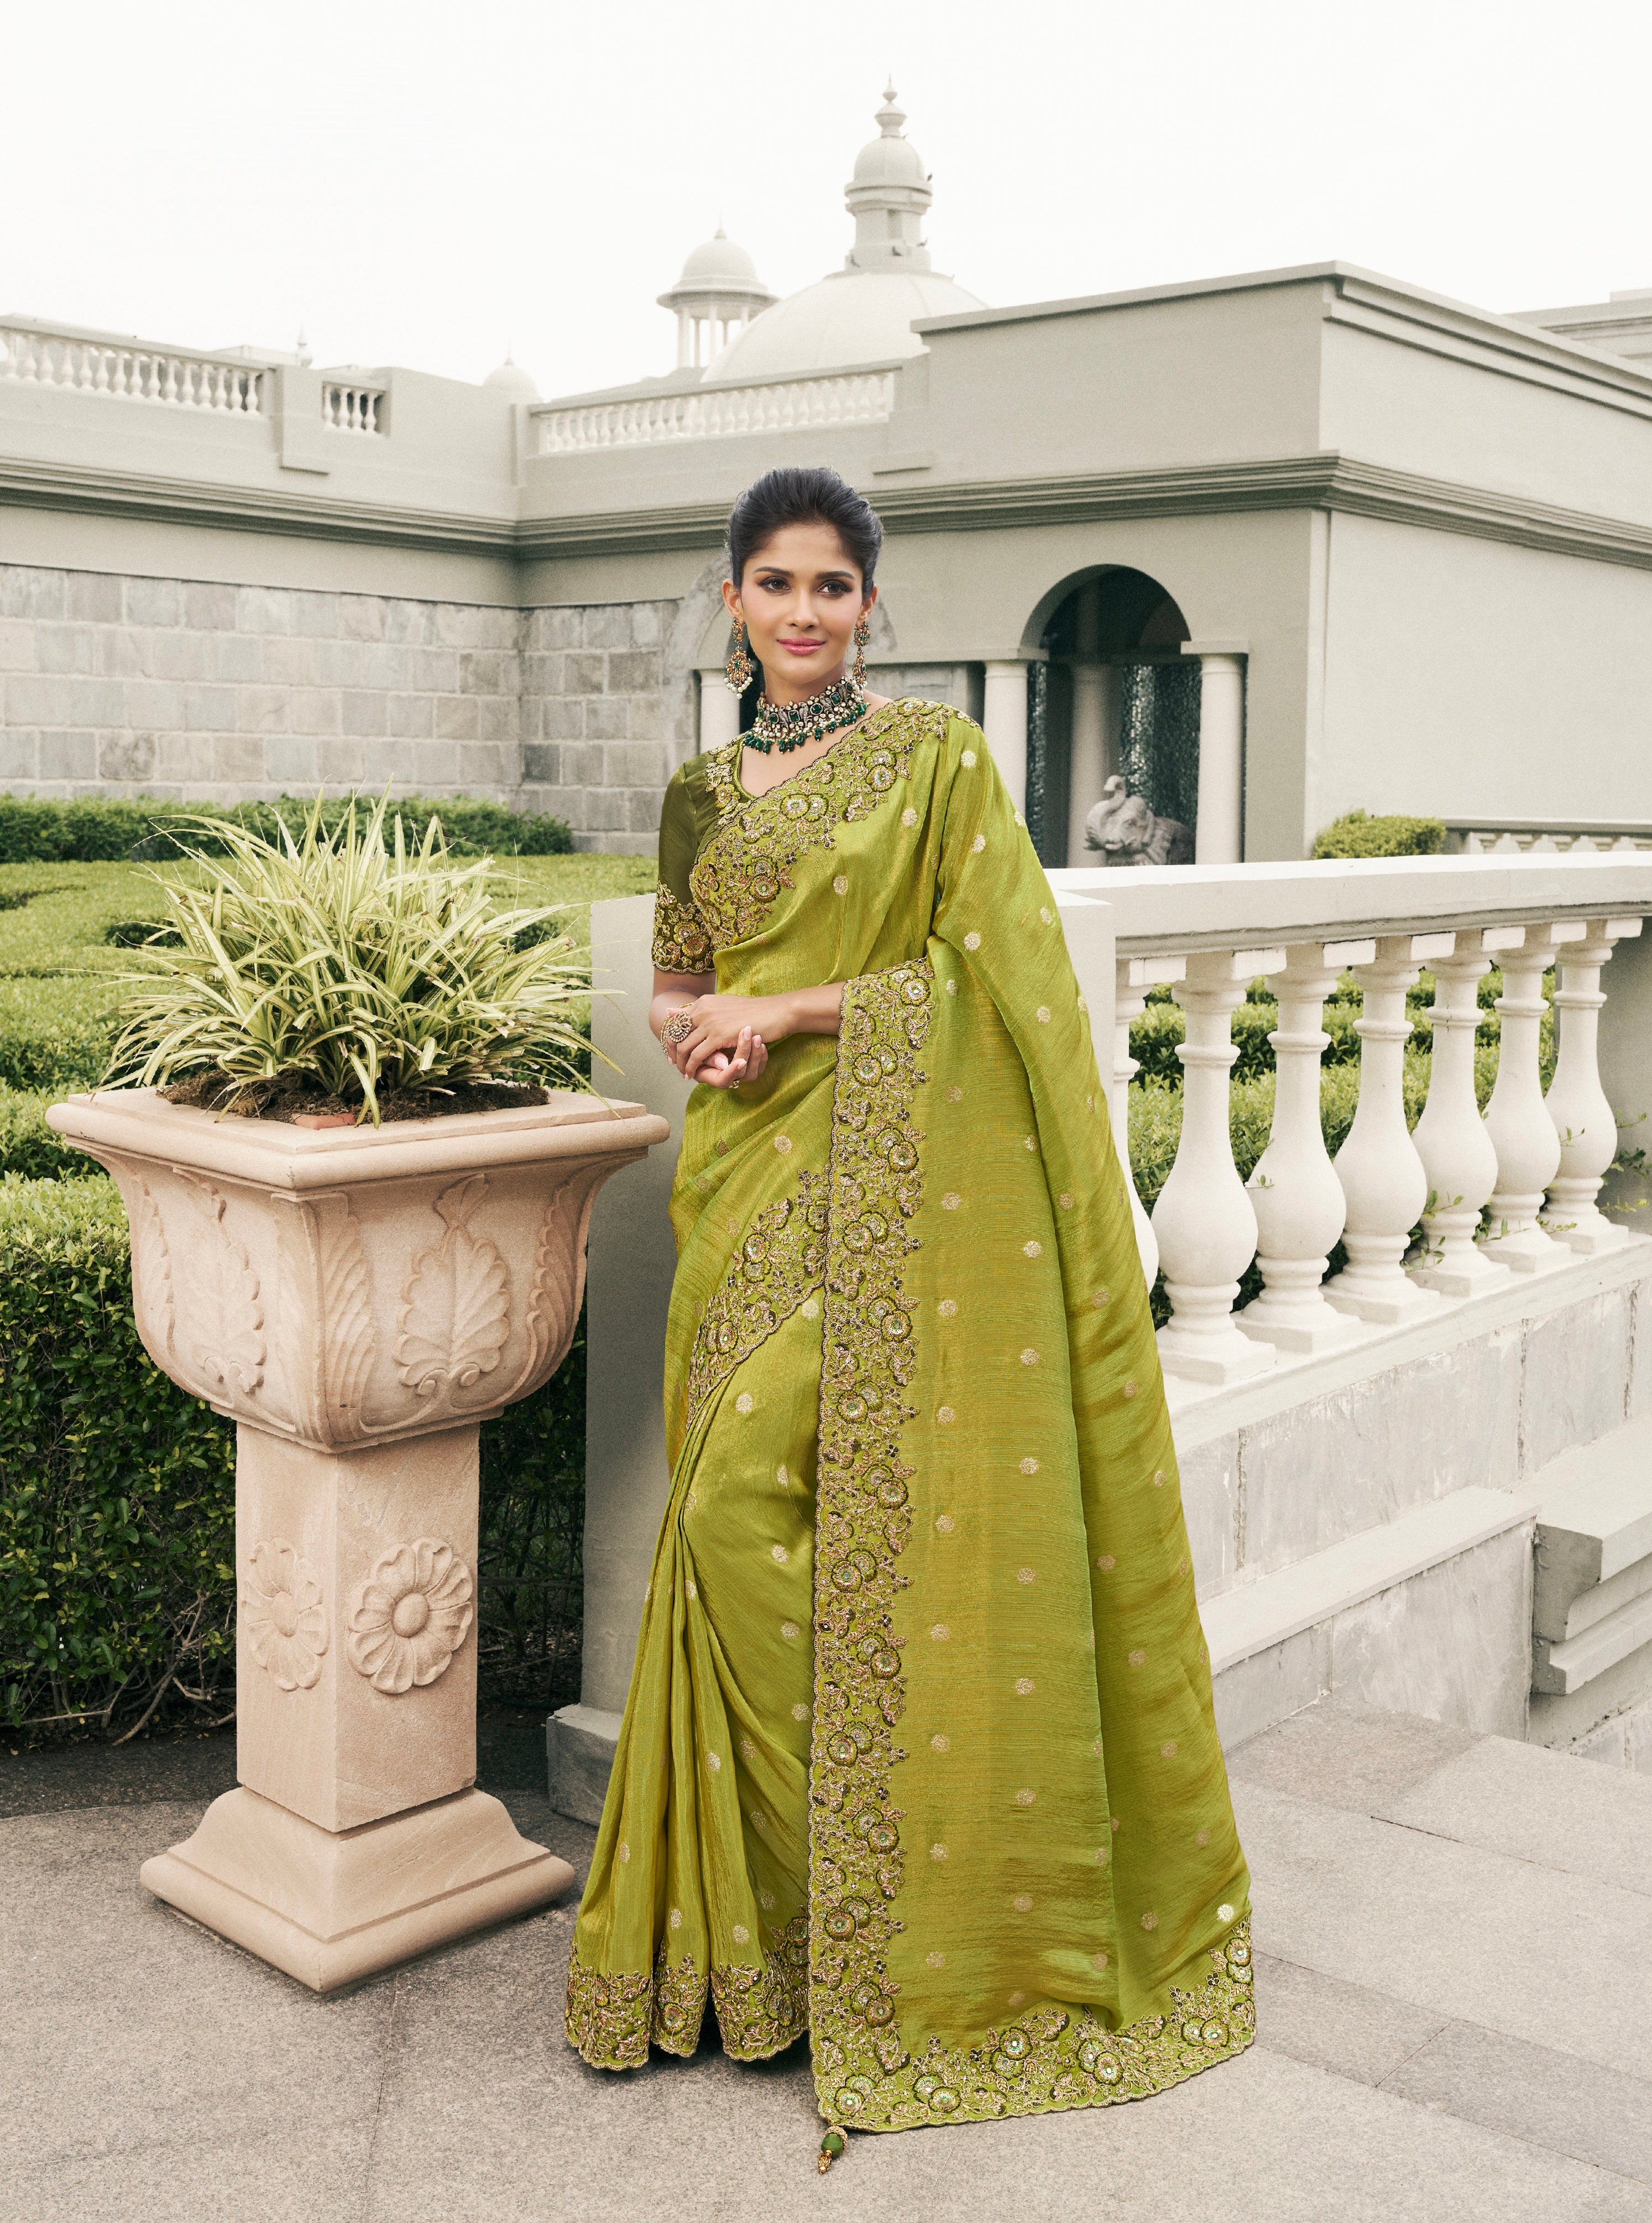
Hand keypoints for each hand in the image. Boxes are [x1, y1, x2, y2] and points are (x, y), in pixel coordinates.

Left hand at [663, 994, 786, 1084]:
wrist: (774, 1012)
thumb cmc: (754, 1011)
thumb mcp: (726, 1008)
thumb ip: (706, 1011)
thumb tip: (679, 1011)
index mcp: (703, 1002)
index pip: (677, 1022)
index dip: (672, 1037)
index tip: (671, 1050)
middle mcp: (702, 1010)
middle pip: (676, 1034)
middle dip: (672, 1051)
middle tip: (673, 1063)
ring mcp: (709, 1022)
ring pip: (684, 1047)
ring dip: (681, 1062)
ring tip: (683, 1071)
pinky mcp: (718, 1035)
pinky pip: (697, 1055)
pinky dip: (691, 1067)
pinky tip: (691, 1074)